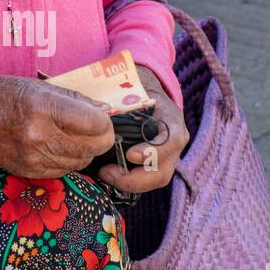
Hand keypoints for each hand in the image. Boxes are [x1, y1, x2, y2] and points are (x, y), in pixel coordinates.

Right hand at [0, 74, 115, 178]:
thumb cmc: (4, 95)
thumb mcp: (41, 87)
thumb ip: (76, 100)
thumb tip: (105, 110)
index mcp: (44, 108)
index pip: (95, 123)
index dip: (104, 120)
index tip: (101, 116)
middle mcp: (39, 136)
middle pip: (93, 146)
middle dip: (101, 137)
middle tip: (97, 128)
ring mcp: (33, 157)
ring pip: (81, 162)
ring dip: (86, 150)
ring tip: (75, 135)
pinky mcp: (29, 172)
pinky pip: (64, 171)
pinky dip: (69, 160)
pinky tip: (59, 146)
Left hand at [94, 65, 187, 197]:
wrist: (146, 90)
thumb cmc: (136, 87)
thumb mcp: (132, 85)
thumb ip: (119, 96)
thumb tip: (95, 108)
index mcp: (171, 118)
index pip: (173, 140)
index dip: (154, 151)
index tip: (130, 155)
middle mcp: (174, 140)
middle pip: (164, 171)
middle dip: (136, 179)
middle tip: (107, 172)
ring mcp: (169, 155)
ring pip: (156, 180)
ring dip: (130, 183)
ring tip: (106, 173)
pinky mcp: (157, 164)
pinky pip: (147, 181)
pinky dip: (128, 182)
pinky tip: (109, 174)